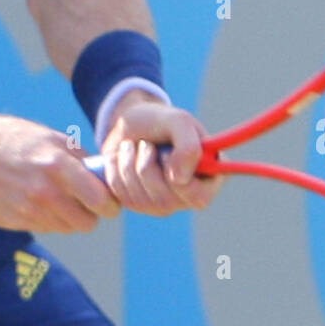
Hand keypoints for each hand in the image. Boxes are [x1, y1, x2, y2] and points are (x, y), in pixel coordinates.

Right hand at [0, 111, 119, 233]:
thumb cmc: (16, 140)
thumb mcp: (52, 138)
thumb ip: (81, 160)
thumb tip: (107, 178)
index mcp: (58, 165)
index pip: (100, 200)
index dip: (110, 204)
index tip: (109, 202)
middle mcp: (45, 191)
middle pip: (87, 223)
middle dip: (90, 214)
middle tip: (85, 202)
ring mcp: (28, 210)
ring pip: (67, 228)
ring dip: (68, 217)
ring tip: (57, 196)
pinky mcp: (15, 222)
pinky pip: (46, 228)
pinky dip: (48, 219)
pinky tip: (37, 200)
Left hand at [99, 91, 222, 215]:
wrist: (130, 123)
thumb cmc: (159, 121)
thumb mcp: (178, 121)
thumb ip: (189, 146)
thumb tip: (179, 179)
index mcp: (208, 176)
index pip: (200, 198)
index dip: (180, 181)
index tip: (166, 154)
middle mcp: (188, 195)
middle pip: (166, 201)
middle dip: (147, 166)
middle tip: (146, 144)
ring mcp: (163, 203)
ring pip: (141, 200)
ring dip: (129, 164)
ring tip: (132, 146)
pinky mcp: (138, 204)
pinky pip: (121, 197)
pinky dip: (116, 171)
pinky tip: (122, 157)